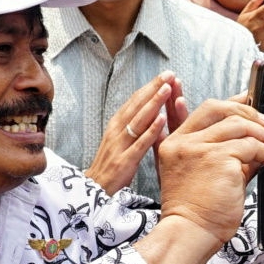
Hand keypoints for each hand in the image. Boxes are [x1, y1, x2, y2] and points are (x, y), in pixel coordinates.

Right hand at [87, 72, 184, 192]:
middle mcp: (116, 131)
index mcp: (116, 125)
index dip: (149, 86)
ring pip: (138, 120)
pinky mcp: (125, 161)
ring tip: (167, 88)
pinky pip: (140, 144)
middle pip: (136, 105)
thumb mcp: (119, 141)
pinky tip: (162, 119)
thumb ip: (132, 126)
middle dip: (153, 88)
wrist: (94, 191)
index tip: (165, 74)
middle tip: (169, 73)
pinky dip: (151, 131)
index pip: (134, 101)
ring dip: (153, 103)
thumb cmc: (110, 166)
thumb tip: (148, 109)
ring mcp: (120, 145)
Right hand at [157, 99, 263, 245]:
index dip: (231, 103)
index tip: (248, 100)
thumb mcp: (203, 174)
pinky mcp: (218, 159)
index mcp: (175, 143)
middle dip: (248, 113)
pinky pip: (251, 146)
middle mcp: (184, 143)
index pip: (205, 110)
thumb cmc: (195, 211)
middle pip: (219, 109)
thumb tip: (254, 138)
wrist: (189, 234)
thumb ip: (224, 152)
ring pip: (239, 125)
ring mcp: (199, 149)